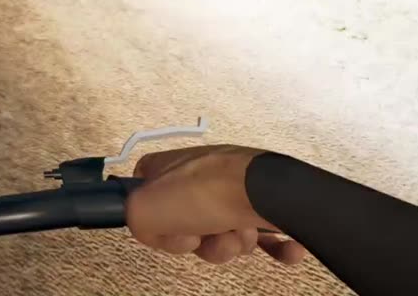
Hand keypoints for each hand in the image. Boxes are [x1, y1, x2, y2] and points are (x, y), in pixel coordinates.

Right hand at [124, 145, 308, 265]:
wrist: (264, 192)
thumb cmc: (206, 193)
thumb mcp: (143, 210)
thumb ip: (133, 220)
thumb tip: (151, 231)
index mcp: (171, 168)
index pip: (150, 194)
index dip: (156, 220)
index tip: (166, 229)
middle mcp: (203, 176)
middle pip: (191, 223)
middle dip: (202, 242)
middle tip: (206, 238)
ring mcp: (235, 189)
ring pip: (226, 233)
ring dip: (233, 244)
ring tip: (240, 235)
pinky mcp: (266, 205)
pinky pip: (269, 235)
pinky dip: (276, 246)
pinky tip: (284, 249)